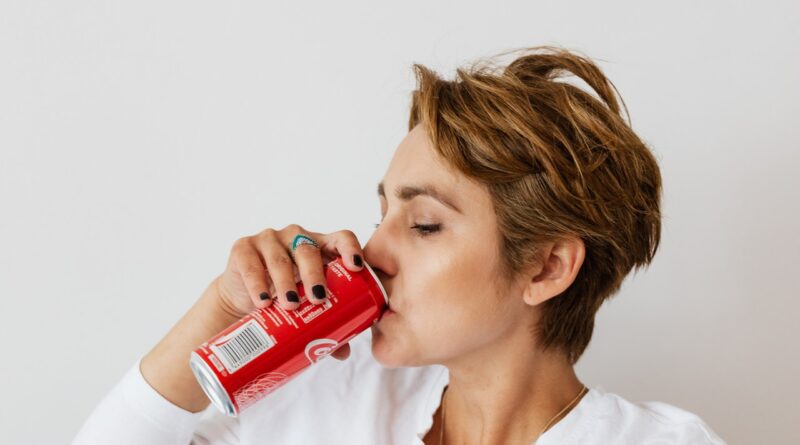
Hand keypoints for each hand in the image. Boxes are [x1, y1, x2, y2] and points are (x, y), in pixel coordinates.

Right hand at [214, 224, 365, 360]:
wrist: (243, 296)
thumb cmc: (284, 295)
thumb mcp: (306, 304)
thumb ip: (326, 322)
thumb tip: (343, 352)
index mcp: (320, 246)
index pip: (341, 238)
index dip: (350, 248)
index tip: (356, 266)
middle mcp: (295, 237)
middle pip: (308, 250)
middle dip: (314, 274)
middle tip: (318, 299)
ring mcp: (268, 239)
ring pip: (280, 258)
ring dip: (286, 282)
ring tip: (290, 305)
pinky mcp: (243, 248)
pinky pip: (251, 264)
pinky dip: (257, 284)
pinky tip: (262, 301)